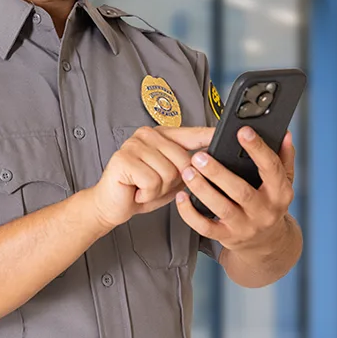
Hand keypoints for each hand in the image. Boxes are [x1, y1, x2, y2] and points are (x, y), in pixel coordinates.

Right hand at [89, 125, 215, 229]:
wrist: (112, 205)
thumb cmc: (140, 190)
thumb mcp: (172, 178)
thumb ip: (189, 166)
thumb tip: (210, 159)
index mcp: (160, 136)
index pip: (191, 133)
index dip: (208, 135)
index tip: (224, 132)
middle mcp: (147, 135)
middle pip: (183, 159)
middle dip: (173, 181)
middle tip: (155, 185)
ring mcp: (133, 144)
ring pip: (168, 172)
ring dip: (158, 189)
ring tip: (144, 187)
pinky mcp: (123, 158)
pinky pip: (152, 181)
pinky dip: (147, 193)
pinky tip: (136, 190)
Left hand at [175, 126, 295, 254]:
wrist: (267, 243)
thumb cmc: (271, 204)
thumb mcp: (283, 182)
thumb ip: (283, 157)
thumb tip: (284, 134)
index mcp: (280, 193)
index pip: (271, 168)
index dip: (258, 149)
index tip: (243, 131)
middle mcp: (264, 211)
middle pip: (241, 191)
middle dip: (218, 173)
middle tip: (200, 156)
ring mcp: (245, 226)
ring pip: (222, 208)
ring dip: (202, 189)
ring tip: (188, 172)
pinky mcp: (227, 236)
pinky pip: (205, 227)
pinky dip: (190, 213)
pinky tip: (182, 196)